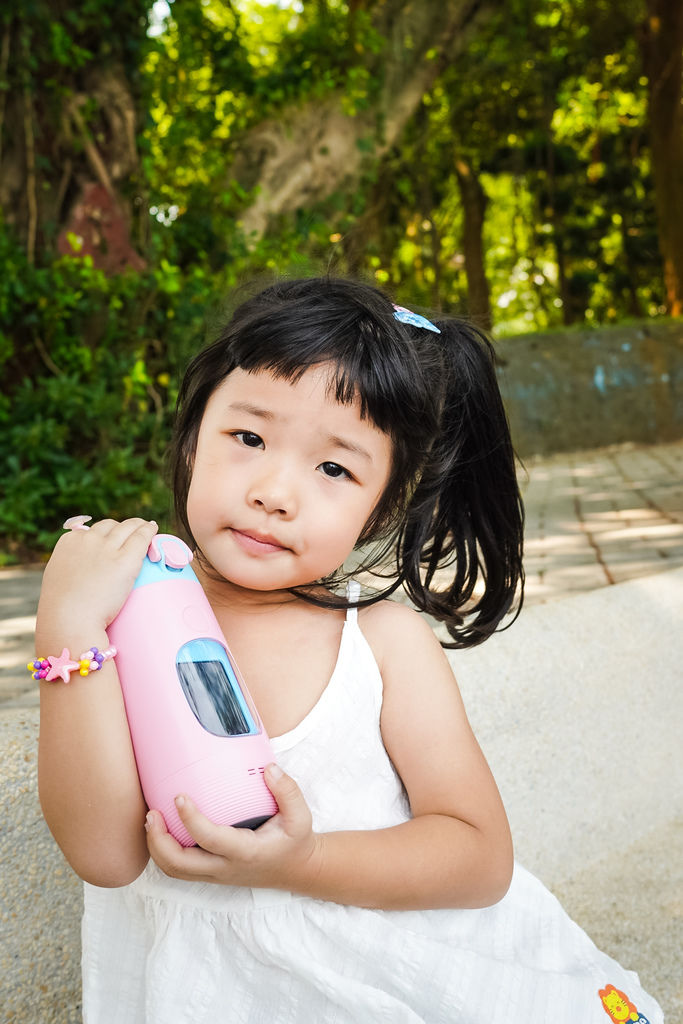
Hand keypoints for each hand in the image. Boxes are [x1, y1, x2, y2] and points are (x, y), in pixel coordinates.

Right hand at [37, 518, 158, 637]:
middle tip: (133, 530)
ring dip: (139, 525)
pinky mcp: (126, 559)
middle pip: (111, 525)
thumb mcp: (58, 576)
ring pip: (129, 527)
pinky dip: (149, 531)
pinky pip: (142, 537)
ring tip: (147, 526)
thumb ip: (70, 565)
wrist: (70, 619)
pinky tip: (154, 529)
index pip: (93, 530)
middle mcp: (89, 539)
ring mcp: (108, 548)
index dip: (105, 534)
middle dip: (122, 528)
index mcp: (70, 541)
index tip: (112, 539)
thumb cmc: (62, 607)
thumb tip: (79, 565)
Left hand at [145, 764, 321, 892]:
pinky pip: (179, 868)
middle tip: (153, 812)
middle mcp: (225, 867)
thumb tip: (269, 769)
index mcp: (245, 852)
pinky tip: (162, 829)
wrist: (295, 870)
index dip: (191, 819)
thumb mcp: (300, 817)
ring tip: (152, 819)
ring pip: (174, 870)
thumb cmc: (293, 841)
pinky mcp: (210, 873)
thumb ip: (288, 791)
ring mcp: (215, 874)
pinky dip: (164, 851)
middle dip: (159, 840)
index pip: (210, 839)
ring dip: (157, 847)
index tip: (179, 796)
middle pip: (179, 865)